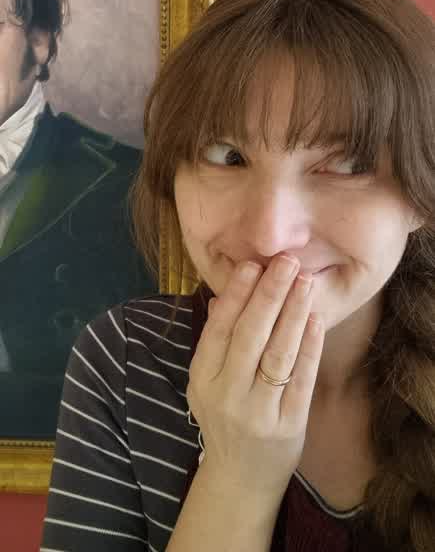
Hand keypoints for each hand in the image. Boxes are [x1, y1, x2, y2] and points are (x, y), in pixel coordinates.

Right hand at [186, 255, 324, 500]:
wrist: (240, 477)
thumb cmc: (224, 420)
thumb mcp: (206, 384)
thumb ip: (214, 342)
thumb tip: (221, 299)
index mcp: (202, 380)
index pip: (219, 330)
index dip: (236, 296)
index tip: (252, 265)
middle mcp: (227, 395)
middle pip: (250, 336)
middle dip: (269, 295)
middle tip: (286, 262)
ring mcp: (258, 412)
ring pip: (277, 354)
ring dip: (293, 313)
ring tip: (305, 281)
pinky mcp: (289, 425)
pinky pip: (301, 379)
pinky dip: (310, 346)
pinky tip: (315, 319)